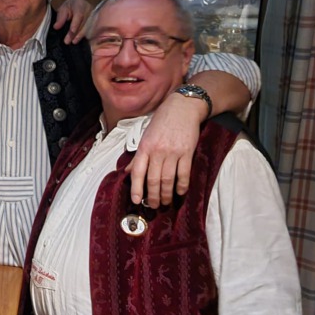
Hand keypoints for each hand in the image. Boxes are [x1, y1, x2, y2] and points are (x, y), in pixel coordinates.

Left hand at [53, 0, 91, 44]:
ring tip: (73, 42)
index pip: (79, 15)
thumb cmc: (69, 7)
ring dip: (80, 36)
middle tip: (67, 41)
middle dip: (76, 33)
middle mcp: (89, 11)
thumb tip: (56, 27)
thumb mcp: (62, 9)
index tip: (72, 31)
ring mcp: (93, 17)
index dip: (76, 24)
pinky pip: (90, 30)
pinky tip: (78, 41)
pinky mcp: (94, 22)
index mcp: (80, 5)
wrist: (78, 5)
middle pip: (83, 23)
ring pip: (88, 28)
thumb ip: (60, 18)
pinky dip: (84, 36)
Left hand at [126, 92, 206, 206]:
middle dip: (152, 196)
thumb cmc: (161, 122)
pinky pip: (184, 174)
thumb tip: (127, 172)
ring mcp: (173, 152)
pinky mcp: (187, 152)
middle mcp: (157, 151)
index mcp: (144, 147)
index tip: (136, 200)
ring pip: (168, 180)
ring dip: (166, 194)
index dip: (136, 188)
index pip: (137, 172)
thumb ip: (138, 156)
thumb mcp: (145, 137)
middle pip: (153, 180)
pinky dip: (182, 186)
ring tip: (165, 202)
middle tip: (152, 206)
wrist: (182, 108)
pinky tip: (180, 193)